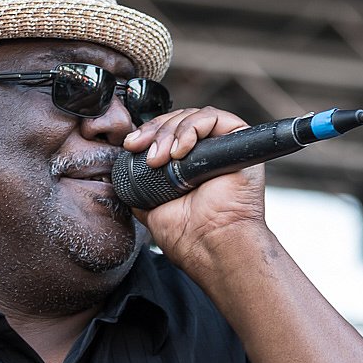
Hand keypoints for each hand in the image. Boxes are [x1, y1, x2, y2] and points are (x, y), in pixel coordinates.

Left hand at [121, 106, 270, 271]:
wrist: (212, 246)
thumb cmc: (190, 236)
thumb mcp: (150, 208)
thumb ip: (140, 187)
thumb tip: (123, 172)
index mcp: (187, 166)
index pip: (166, 133)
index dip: (148, 133)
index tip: (131, 146)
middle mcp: (206, 153)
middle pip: (176, 120)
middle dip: (155, 132)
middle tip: (148, 157)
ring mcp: (222, 146)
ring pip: (191, 116)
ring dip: (169, 133)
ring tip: (162, 159)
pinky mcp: (239, 140)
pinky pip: (213, 117)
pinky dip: (191, 128)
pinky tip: (180, 151)